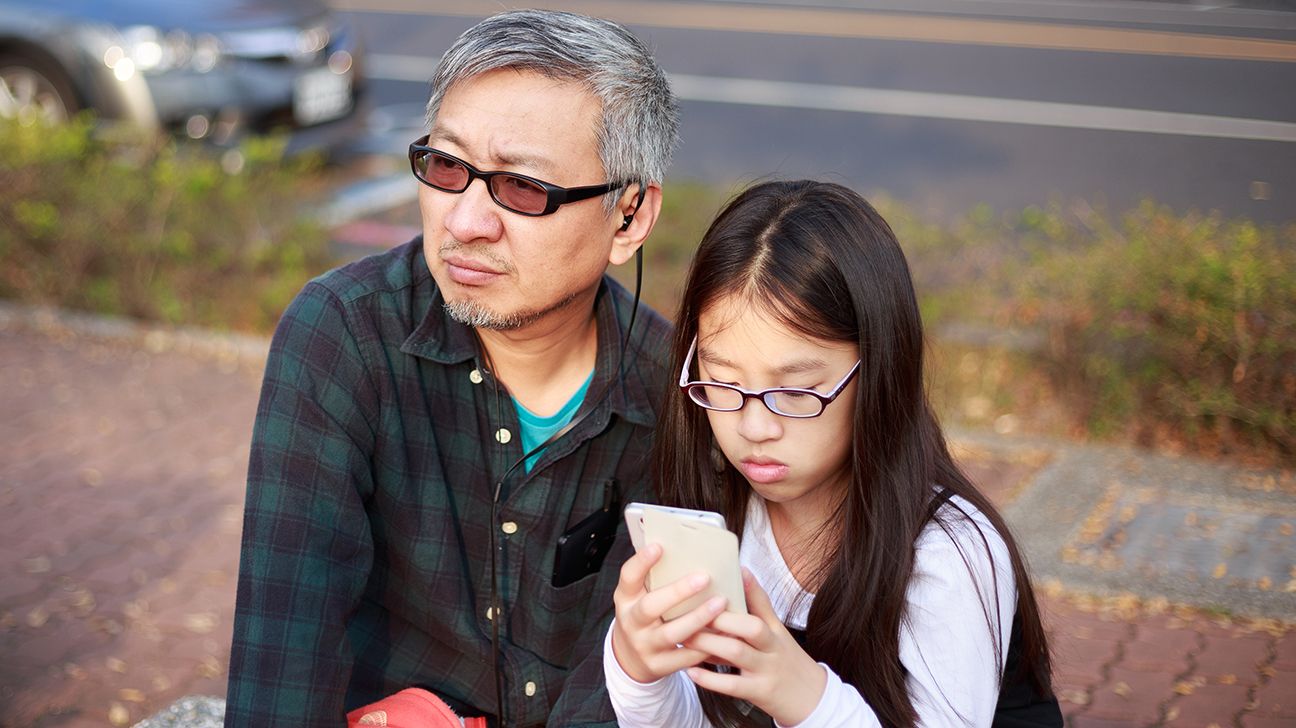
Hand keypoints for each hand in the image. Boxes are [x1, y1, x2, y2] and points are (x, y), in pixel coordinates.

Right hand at [610, 543, 729, 683]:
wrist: (630, 658)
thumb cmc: (644, 616)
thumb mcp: (640, 596)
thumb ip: (655, 578)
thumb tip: (687, 548)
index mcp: (625, 598)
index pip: (628, 577)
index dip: (642, 561)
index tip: (659, 546)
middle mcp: (631, 622)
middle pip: (651, 607)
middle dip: (678, 592)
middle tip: (704, 577)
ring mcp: (644, 646)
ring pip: (672, 633)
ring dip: (698, 618)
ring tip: (720, 603)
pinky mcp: (658, 665)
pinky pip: (685, 656)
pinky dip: (705, 645)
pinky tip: (723, 633)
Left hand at [682, 569, 826, 725]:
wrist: (813, 699)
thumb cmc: (787, 662)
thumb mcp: (779, 635)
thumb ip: (758, 610)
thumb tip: (740, 577)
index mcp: (776, 631)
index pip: (763, 605)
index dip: (750, 588)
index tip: (731, 572)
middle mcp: (773, 647)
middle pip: (751, 626)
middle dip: (722, 617)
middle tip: (694, 609)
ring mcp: (767, 670)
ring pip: (737, 652)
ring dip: (709, 643)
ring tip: (685, 637)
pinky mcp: (759, 693)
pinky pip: (733, 685)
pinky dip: (710, 679)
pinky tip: (690, 671)